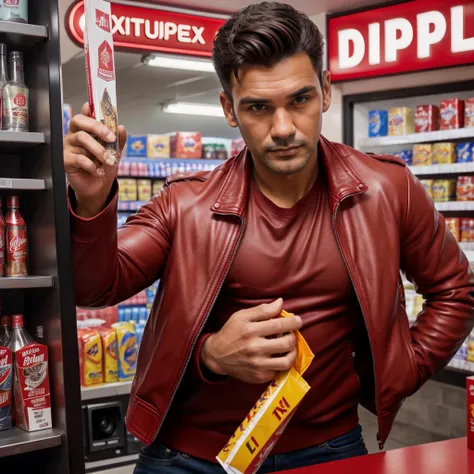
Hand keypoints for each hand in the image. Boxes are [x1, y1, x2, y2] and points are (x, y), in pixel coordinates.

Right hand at [64, 102, 126, 216]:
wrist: (98, 186)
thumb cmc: (103, 166)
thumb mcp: (115, 152)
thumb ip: (118, 140)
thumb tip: (121, 127)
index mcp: (85, 130)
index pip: (85, 113)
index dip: (90, 109)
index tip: (101, 109)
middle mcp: (74, 135)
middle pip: (79, 121)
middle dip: (97, 127)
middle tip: (110, 138)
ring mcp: (68, 146)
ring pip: (82, 139)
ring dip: (99, 150)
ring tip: (109, 160)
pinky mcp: (65, 160)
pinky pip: (79, 158)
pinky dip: (92, 165)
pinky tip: (98, 170)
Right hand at [201, 299, 302, 383]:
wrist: (217, 355)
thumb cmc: (230, 332)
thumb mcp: (241, 316)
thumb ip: (262, 309)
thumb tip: (280, 302)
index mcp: (250, 330)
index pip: (278, 325)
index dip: (292, 322)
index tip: (298, 320)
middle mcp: (254, 348)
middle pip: (286, 343)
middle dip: (293, 336)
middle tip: (291, 333)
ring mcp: (257, 364)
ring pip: (286, 361)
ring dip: (293, 352)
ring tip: (289, 346)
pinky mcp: (259, 376)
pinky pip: (279, 371)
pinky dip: (283, 363)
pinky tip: (279, 356)